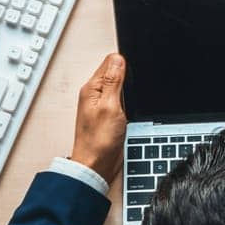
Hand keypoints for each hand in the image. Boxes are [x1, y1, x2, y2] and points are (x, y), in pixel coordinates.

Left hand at [70, 53, 127, 183]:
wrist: (96, 165)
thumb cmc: (98, 141)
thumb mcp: (110, 106)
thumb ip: (113, 81)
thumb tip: (118, 59)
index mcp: (92, 88)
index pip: (109, 62)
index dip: (124, 64)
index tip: (132, 74)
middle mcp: (95, 94)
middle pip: (115, 72)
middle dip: (128, 76)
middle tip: (132, 88)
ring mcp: (102, 104)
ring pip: (120, 86)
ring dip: (128, 89)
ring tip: (131, 99)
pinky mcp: (110, 113)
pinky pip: (122, 98)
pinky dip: (129, 100)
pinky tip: (131, 107)